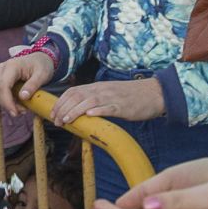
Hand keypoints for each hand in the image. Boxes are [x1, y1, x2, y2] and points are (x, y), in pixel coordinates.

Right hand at [0, 52, 55, 115]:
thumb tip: (22, 97)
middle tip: (23, 112)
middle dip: (8, 105)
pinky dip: (7, 101)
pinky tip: (18, 104)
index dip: (7, 102)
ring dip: (7, 104)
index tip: (15, 113)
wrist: (39, 59)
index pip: (3, 86)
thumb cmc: (42, 66)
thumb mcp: (42, 75)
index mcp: (12, 66)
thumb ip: (32, 85)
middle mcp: (2, 68)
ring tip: (23, 108)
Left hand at [50, 78, 164, 125]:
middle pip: (78, 96)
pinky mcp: (123, 106)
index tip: (53, 114)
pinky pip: (109, 107)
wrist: (154, 93)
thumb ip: (96, 100)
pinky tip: (90, 115)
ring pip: (89, 101)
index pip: (73, 91)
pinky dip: (98, 110)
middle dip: (64, 108)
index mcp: (98, 87)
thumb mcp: (110, 95)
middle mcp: (102, 90)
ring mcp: (113, 97)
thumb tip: (79, 111)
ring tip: (66, 120)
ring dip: (75, 111)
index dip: (61, 102)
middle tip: (56, 121)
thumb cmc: (132, 96)